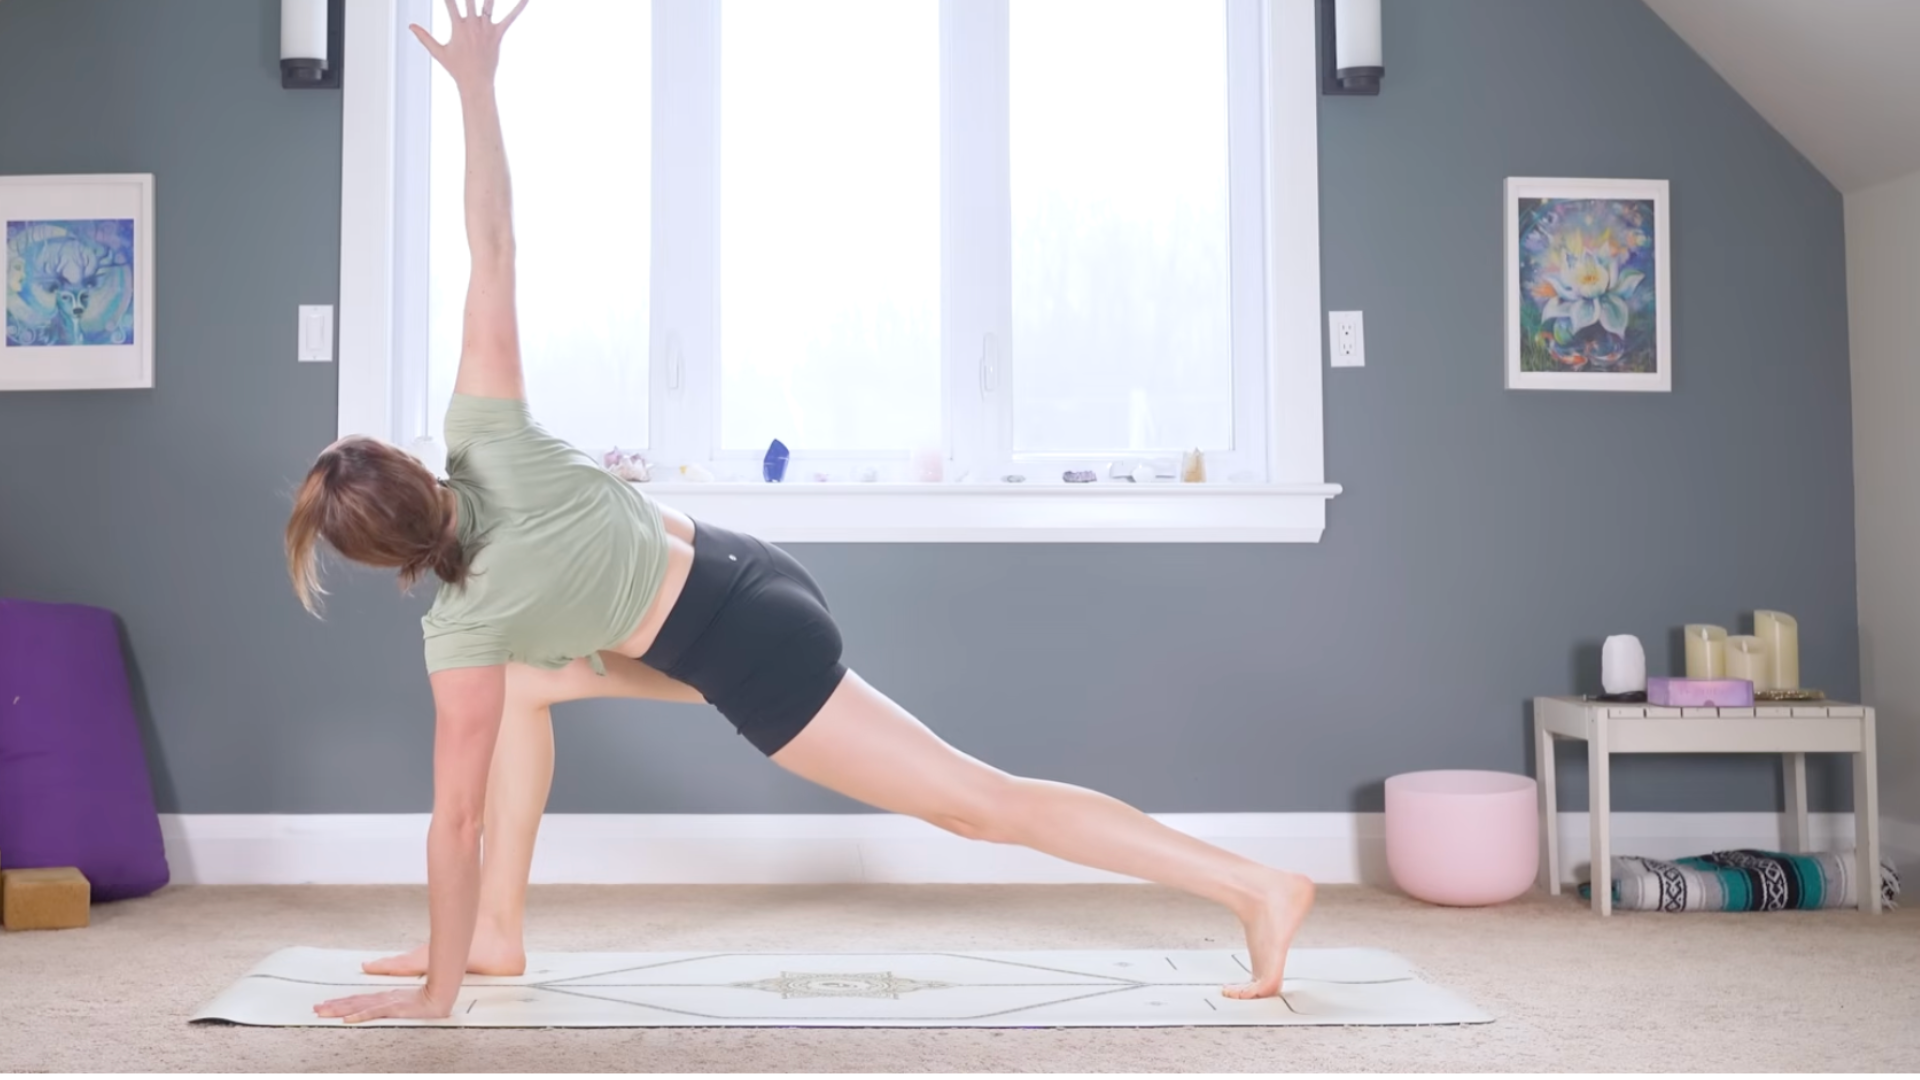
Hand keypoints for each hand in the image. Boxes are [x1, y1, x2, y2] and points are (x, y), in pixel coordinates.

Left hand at [313, 986, 454, 1024]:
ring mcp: (387, 1003)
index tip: (325, 1004)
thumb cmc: (425, 1000)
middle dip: (333, 1006)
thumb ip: (391, 1002)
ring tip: (322, 1012)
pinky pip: (373, 1013)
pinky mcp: (394, 1008)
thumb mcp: (404, 1002)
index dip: (340, 1002)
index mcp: (384, 997)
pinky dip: (360, 1016)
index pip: (358, 1000)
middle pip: (353, 1002)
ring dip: (339, 1009)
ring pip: (358, 1006)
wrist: (440, 996)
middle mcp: (382, 998)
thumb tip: (378, 1005)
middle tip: (315, 1009)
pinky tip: (348, 1019)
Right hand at [411, 0, 528, 88]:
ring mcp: (486, 28)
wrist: (476, 82)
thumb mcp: (438, 52)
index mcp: (457, 26)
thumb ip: (424, 37)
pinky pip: (510, 18)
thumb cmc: (456, 68)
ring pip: (489, 3)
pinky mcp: (498, 34)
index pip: (449, 2)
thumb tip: (410, 25)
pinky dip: (519, 7)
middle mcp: (472, 24)